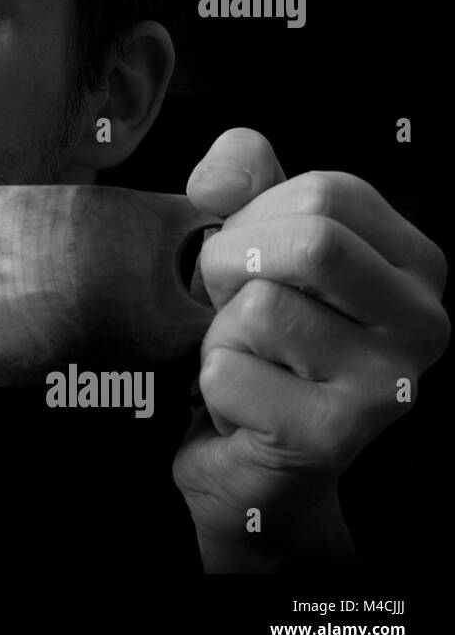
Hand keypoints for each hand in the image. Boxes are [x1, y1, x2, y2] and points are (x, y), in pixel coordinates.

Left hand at [171, 128, 448, 570]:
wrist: (253, 463)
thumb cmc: (260, 345)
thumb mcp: (256, 245)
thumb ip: (244, 183)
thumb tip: (224, 171)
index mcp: (414, 264)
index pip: (325, 192)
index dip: (255, 218)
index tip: (251, 262)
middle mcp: (422, 323)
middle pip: (310, 241)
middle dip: (233, 264)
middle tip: (229, 306)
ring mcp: (386, 385)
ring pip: (262, 309)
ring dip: (221, 333)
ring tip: (248, 362)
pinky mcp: (332, 437)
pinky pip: (228, 373)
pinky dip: (210, 385)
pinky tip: (242, 408)